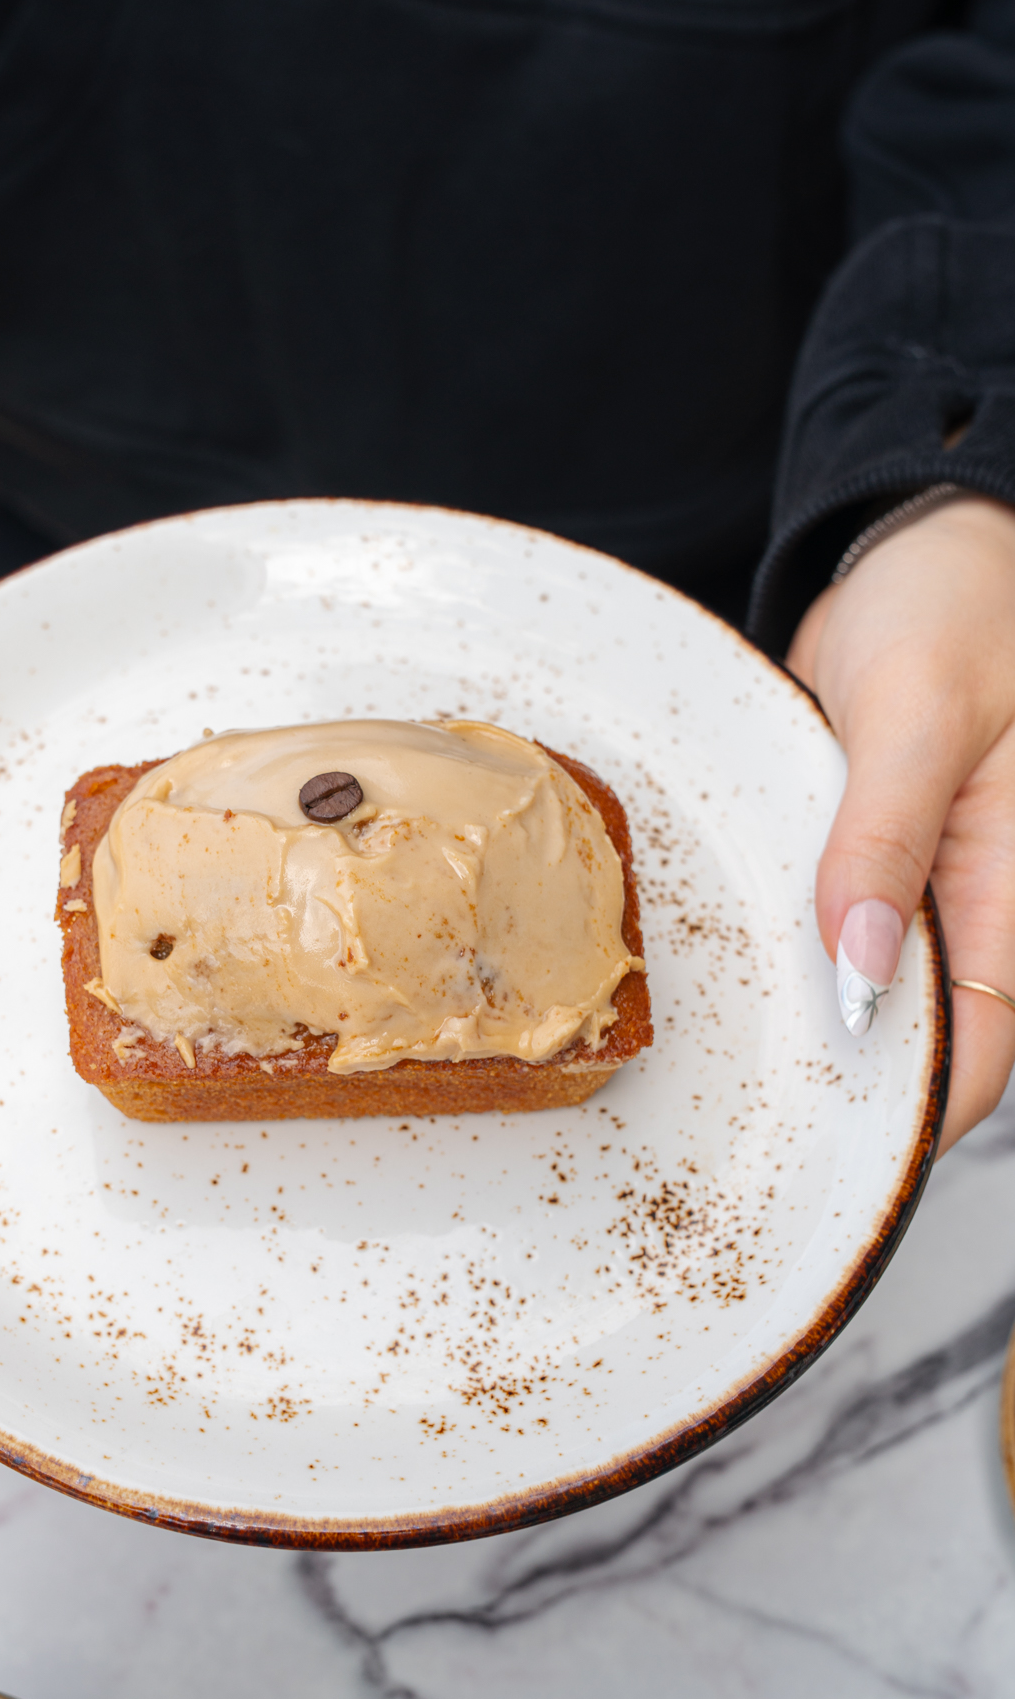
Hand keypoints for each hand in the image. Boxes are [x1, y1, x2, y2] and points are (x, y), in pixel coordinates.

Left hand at [788, 494, 1014, 1155]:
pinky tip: (723, 976)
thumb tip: (860, 971)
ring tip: (716, 1072)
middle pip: (921, 1039)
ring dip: (806, 1025)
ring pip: (867, 993)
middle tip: (740, 1124)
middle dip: (843, 1087)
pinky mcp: (862, 860)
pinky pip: (829, 932)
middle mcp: (970, 904)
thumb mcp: (919, 713)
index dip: (913, 1114)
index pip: (982, 1048)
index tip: (823, 1152)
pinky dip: (786, 956)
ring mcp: (914, 887)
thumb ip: (887, 840)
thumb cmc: (953, 607)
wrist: (917, 546)